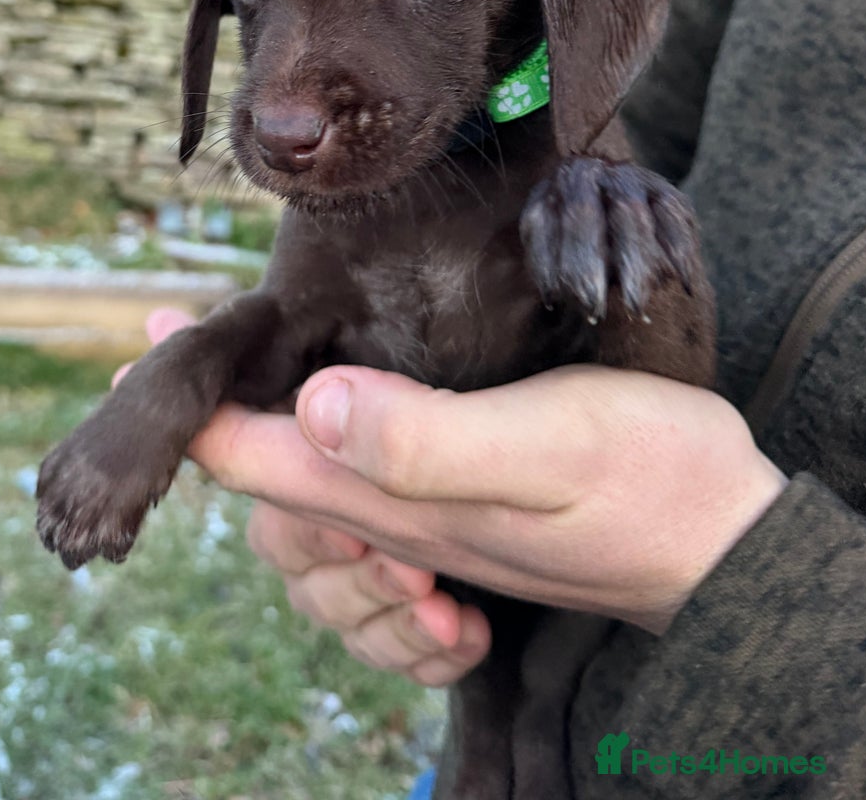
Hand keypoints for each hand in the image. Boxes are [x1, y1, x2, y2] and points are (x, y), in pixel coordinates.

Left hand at [129, 311, 786, 680]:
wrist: (719, 536)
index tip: (146, 329)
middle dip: (211, 414)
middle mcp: (395, 513)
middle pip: (266, 473)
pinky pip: (360, 485)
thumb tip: (312, 404)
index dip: (189, 404)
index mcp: (394, 497)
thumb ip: (424, 439)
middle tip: (173, 331)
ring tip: (228, 370)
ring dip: (258, 433)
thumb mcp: (538, 449)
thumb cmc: (640, 480)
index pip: (253, 458)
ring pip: (307, 480)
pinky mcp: (460, 504)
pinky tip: (328, 402)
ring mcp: (427, 515)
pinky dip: (320, 444)